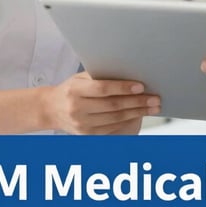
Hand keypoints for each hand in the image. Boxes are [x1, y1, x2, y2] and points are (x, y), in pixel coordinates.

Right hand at [43, 71, 160, 133]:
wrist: (51, 109)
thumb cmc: (71, 89)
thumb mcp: (81, 77)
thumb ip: (100, 76)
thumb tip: (129, 72)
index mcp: (75, 90)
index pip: (102, 89)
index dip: (123, 88)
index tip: (141, 86)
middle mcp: (77, 108)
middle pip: (112, 106)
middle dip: (137, 102)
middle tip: (154, 98)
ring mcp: (82, 124)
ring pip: (115, 119)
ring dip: (137, 113)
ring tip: (152, 107)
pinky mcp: (87, 135)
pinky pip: (112, 129)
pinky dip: (128, 122)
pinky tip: (139, 116)